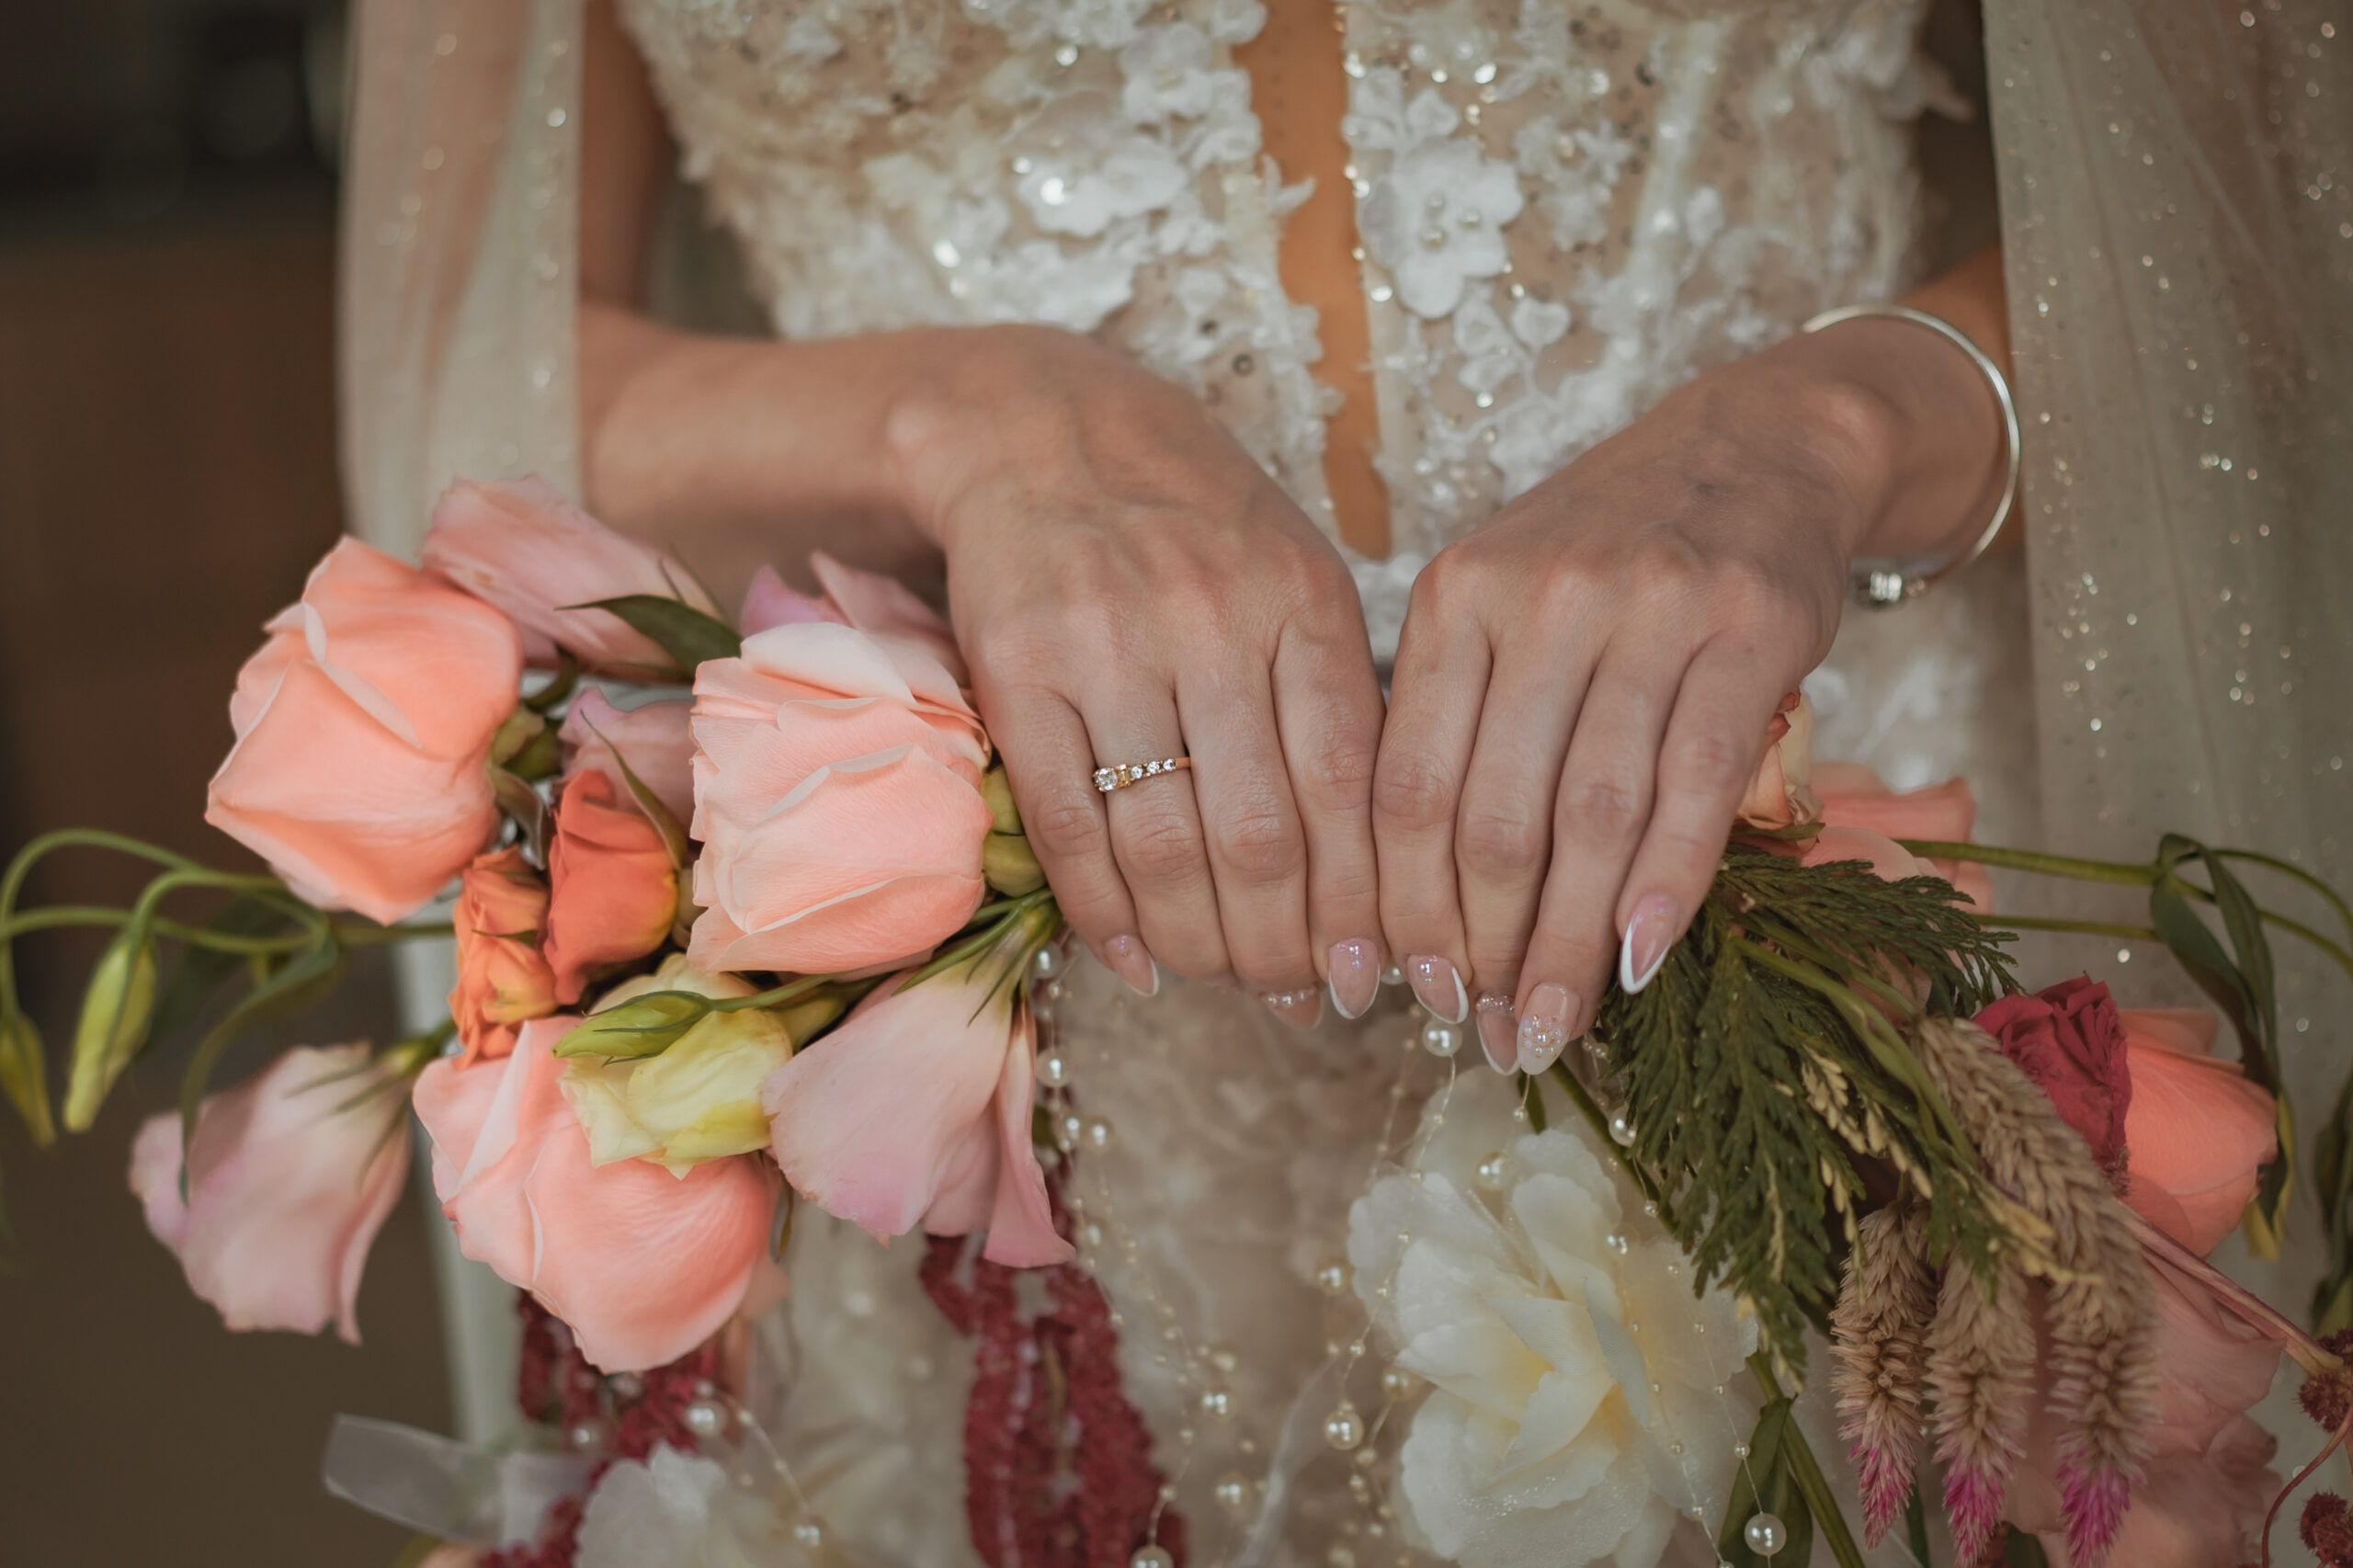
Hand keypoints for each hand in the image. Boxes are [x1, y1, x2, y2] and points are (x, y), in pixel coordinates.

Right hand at [885, 326, 1386, 1021]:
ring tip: (1221, 979)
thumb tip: (1381, 860)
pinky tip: (1133, 959)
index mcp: (1302, 599)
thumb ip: (1335, 694)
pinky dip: (1104, 912)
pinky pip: (1069, 825)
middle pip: (1261, 836)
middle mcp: (1212, 622)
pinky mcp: (1019, 673)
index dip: (1362, 899)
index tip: (1370, 971)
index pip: (1350, 784)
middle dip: (1284, 944)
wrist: (1040, 429)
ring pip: (1166, 844)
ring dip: (1199, 942)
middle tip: (1297, 996)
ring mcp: (1109, 647)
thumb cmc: (1189, 519)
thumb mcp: (1292, 573)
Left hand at [1372, 320, 2004, 1069]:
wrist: (1758, 444)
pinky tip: (1641, 961)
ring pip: (1592, 815)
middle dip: (1483, 947)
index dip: (1403, 906)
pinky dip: (1668, 883)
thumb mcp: (1501, 603)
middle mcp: (1540, 600)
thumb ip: (1457, 721)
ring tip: (1552, 1027)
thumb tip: (1413, 901)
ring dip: (1568, 942)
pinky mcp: (1749, 630)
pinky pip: (1698, 783)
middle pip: (1494, 814)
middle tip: (1487, 1036)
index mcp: (1453, 599)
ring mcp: (1649, 611)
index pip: (1406, 783)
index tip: (1405, 994)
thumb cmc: (1609, 554)